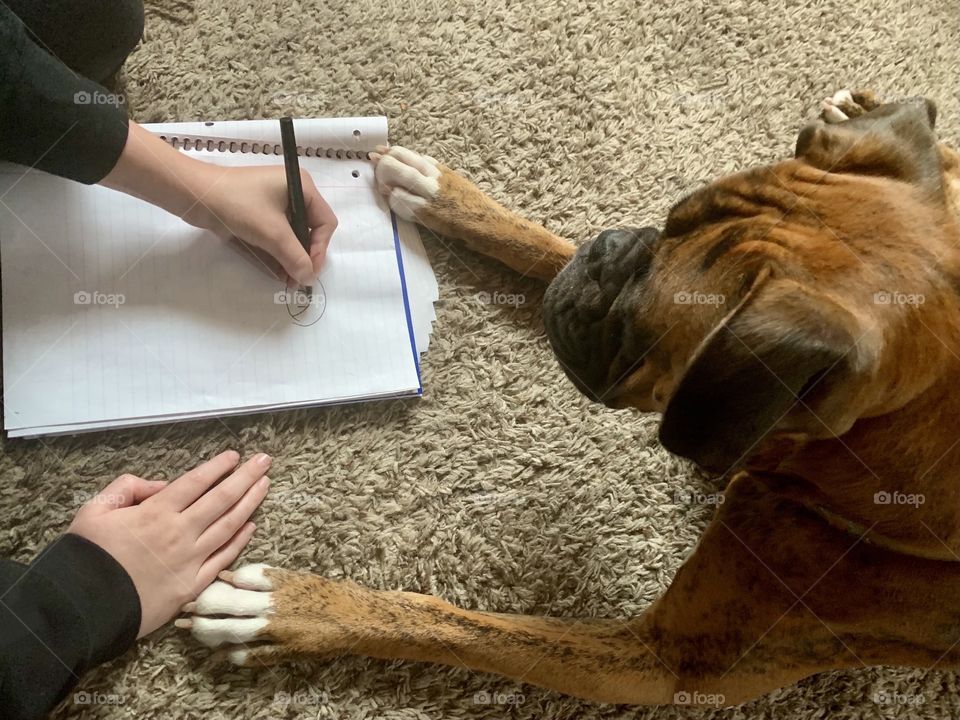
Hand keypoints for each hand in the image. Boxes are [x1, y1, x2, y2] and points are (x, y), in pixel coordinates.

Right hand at [68, 450, 269, 637]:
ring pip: (229, 526)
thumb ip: (126, 488)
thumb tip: (159, 485)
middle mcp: (180, 532)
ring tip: (265, 485)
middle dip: (246, 477)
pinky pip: (223, 558)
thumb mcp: (94, 511)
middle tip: (264, 461)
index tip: (234, 456)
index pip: (196, 482)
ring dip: (250, 503)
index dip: (218, 467)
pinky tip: (252, 526)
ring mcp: (190, 560)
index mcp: (155, 512)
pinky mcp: (193, 586)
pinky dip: (240, 540)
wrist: (81, 608)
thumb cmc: (85, 557)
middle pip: (221, 499)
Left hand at [101, 122, 337, 286]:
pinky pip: (276, 236)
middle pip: (310, 231)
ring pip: (292, 236)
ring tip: (286, 281)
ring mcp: (275, 203)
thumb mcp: (272, 233)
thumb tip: (309, 279)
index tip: (308, 271)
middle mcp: (293, 192)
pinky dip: (278, 253)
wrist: (194, 194)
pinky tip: (277, 272)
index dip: (319, 249)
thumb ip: (295, 257)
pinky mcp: (259, 213)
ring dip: (291, 259)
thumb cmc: (239, 205)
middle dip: (304, 257)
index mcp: (303, 187)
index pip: (325, 223)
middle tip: (297, 280)